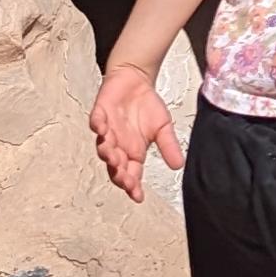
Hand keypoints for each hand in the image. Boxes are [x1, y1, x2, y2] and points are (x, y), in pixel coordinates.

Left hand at [91, 64, 181, 202]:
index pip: (132, 174)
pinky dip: (98, 125)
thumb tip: (178, 165)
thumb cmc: (147, 105)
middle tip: (124, 179)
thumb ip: (168, 146)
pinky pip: (96, 121)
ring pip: (103, 146)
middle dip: (119, 173)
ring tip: (112, 156)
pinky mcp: (100, 113)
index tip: (137, 195)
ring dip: (107, 152)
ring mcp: (108, 130)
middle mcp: (118, 145)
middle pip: (115, 166)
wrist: (137, 80)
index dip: (133, 186)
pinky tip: (101, 128)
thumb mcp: (163, 127)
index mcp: (133, 152)